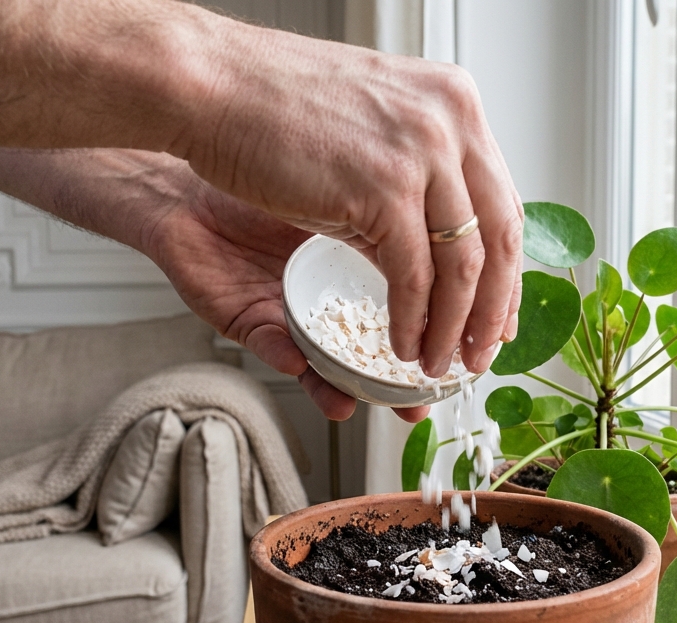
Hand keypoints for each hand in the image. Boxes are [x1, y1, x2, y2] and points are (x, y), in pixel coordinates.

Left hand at [144, 170, 431, 423]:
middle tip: (434, 389)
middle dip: (410, 376)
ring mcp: (292, 314)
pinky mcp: (246, 319)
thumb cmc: (272, 165)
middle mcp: (331, 300)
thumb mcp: (346, 184)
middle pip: (380, 350)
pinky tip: (306, 370)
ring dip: (353, 388)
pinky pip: (271, 346)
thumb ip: (392, 209)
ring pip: (330, 367)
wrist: (195, 177)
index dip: (454, 322)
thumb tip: (451, 230)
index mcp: (364, 263)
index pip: (420, 301)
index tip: (482, 339)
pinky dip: (290, 361)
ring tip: (376, 403)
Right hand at [176, 18, 523, 378]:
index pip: (502, 202)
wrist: (205, 92)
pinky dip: (411, 322)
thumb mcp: (364, 144)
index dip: (506, 270)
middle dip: (492, 311)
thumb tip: (445, 256)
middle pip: (499, 237)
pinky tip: (402, 346)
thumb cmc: (271, 113)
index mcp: (453, 103)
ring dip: (454, 329)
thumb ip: (410, 191)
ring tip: (438, 365)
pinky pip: (415, 276)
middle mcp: (451, 121)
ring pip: (464, 264)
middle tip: (480, 355)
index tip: (498, 315)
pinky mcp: (385, 187)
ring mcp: (422, 152)